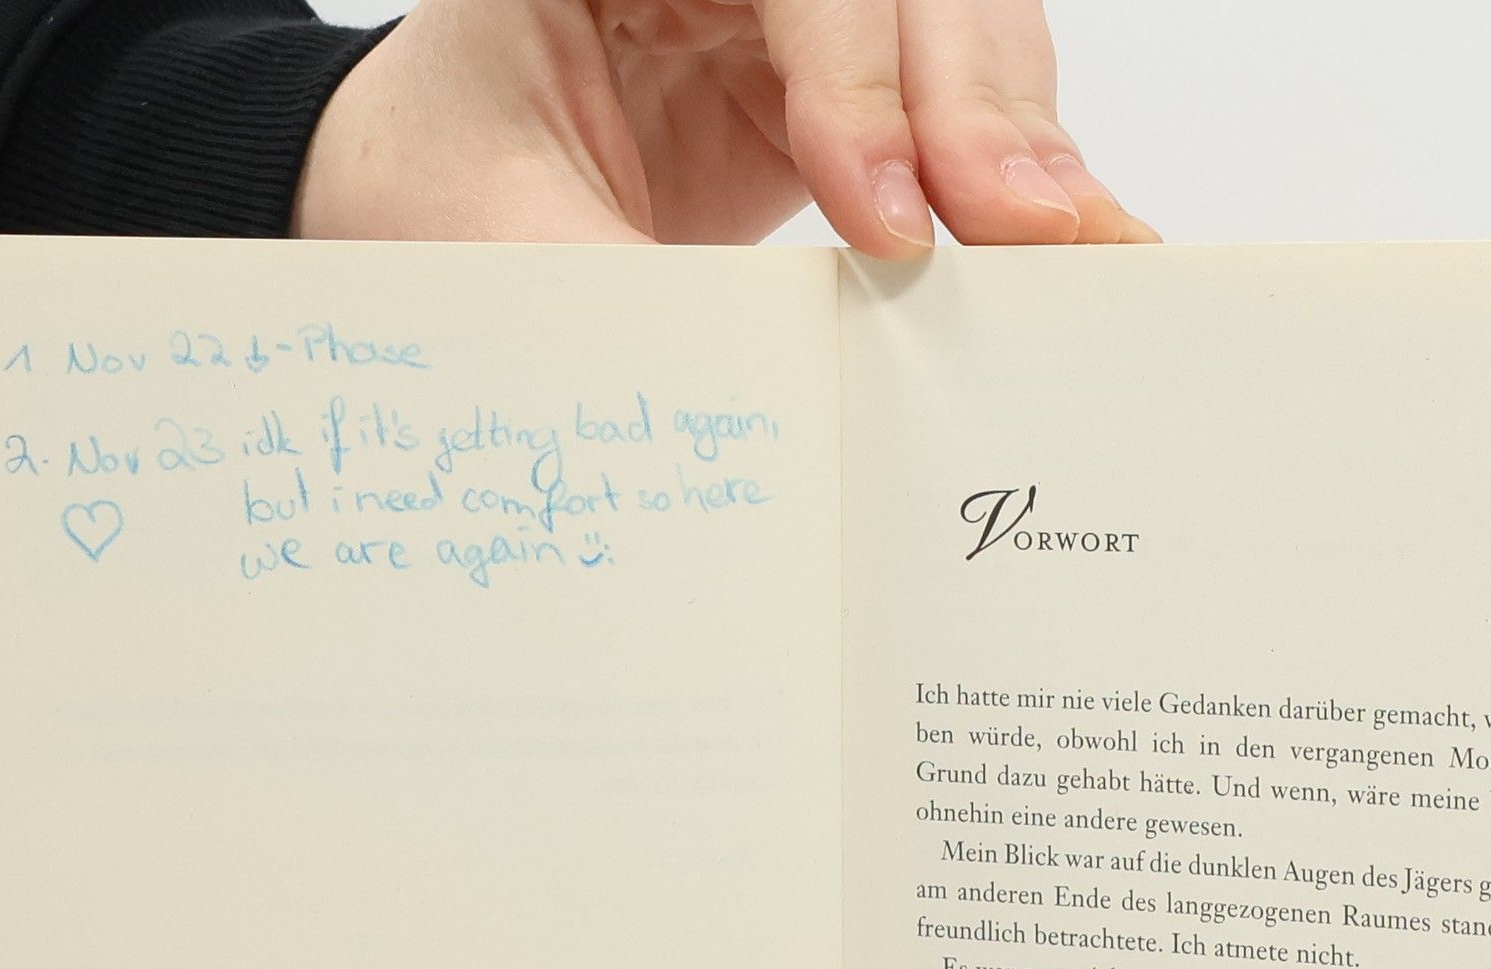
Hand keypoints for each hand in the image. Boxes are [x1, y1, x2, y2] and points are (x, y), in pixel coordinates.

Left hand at [294, 0, 1157, 251]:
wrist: (420, 211)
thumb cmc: (436, 201)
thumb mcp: (509, 251)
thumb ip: (640, 305)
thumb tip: (794, 406)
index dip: (855, 81)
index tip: (886, 223)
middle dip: (978, 104)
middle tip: (1026, 230)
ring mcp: (800, 19)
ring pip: (963, 32)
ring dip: (1023, 140)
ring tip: (1071, 247)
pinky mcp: (846, 94)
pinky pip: (963, 113)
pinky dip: (1016, 180)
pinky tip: (1067, 246)